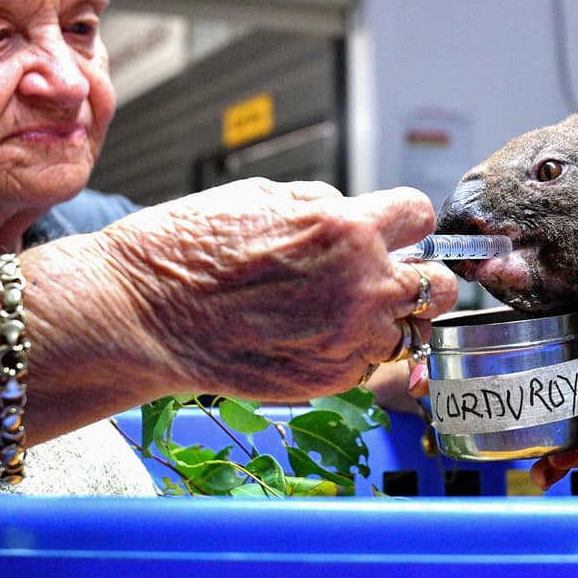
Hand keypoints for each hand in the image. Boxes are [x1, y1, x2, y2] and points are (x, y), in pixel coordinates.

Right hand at [97, 179, 457, 401]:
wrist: (139, 312)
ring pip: (408, 331)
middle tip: (386, 276)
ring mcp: (348, 339)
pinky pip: (369, 363)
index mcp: (345, 227)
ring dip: (386, 319)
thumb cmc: (187, 248)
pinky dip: (354, 351)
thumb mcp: (263, 197)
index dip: (404, 221)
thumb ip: (325, 209)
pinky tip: (314, 337)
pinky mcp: (329, 379)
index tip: (393, 228)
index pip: (419, 216)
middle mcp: (360, 286)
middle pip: (438, 285)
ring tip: (340, 311)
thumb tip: (356, 218)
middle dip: (417, 275)